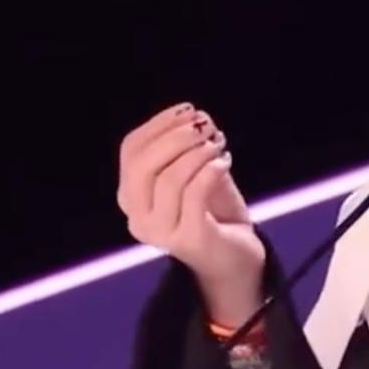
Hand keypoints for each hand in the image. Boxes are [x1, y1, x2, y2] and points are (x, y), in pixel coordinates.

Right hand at [117, 103, 264, 323]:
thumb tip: (195, 118)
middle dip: (175, 137)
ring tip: (218, 145)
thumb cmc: (214, 211)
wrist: (237, 258)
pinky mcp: (189, 240)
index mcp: (132, 196)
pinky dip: (210, 171)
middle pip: (142, 165)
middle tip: (206, 127)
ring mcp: (161, 232)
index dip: (159, 124)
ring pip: (168, 180)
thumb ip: (188, 148)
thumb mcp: (195, 173)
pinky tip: (225, 162)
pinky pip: (193, 195)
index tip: (189, 110)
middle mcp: (138, 217)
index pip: (131, 150)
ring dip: (196, 153)